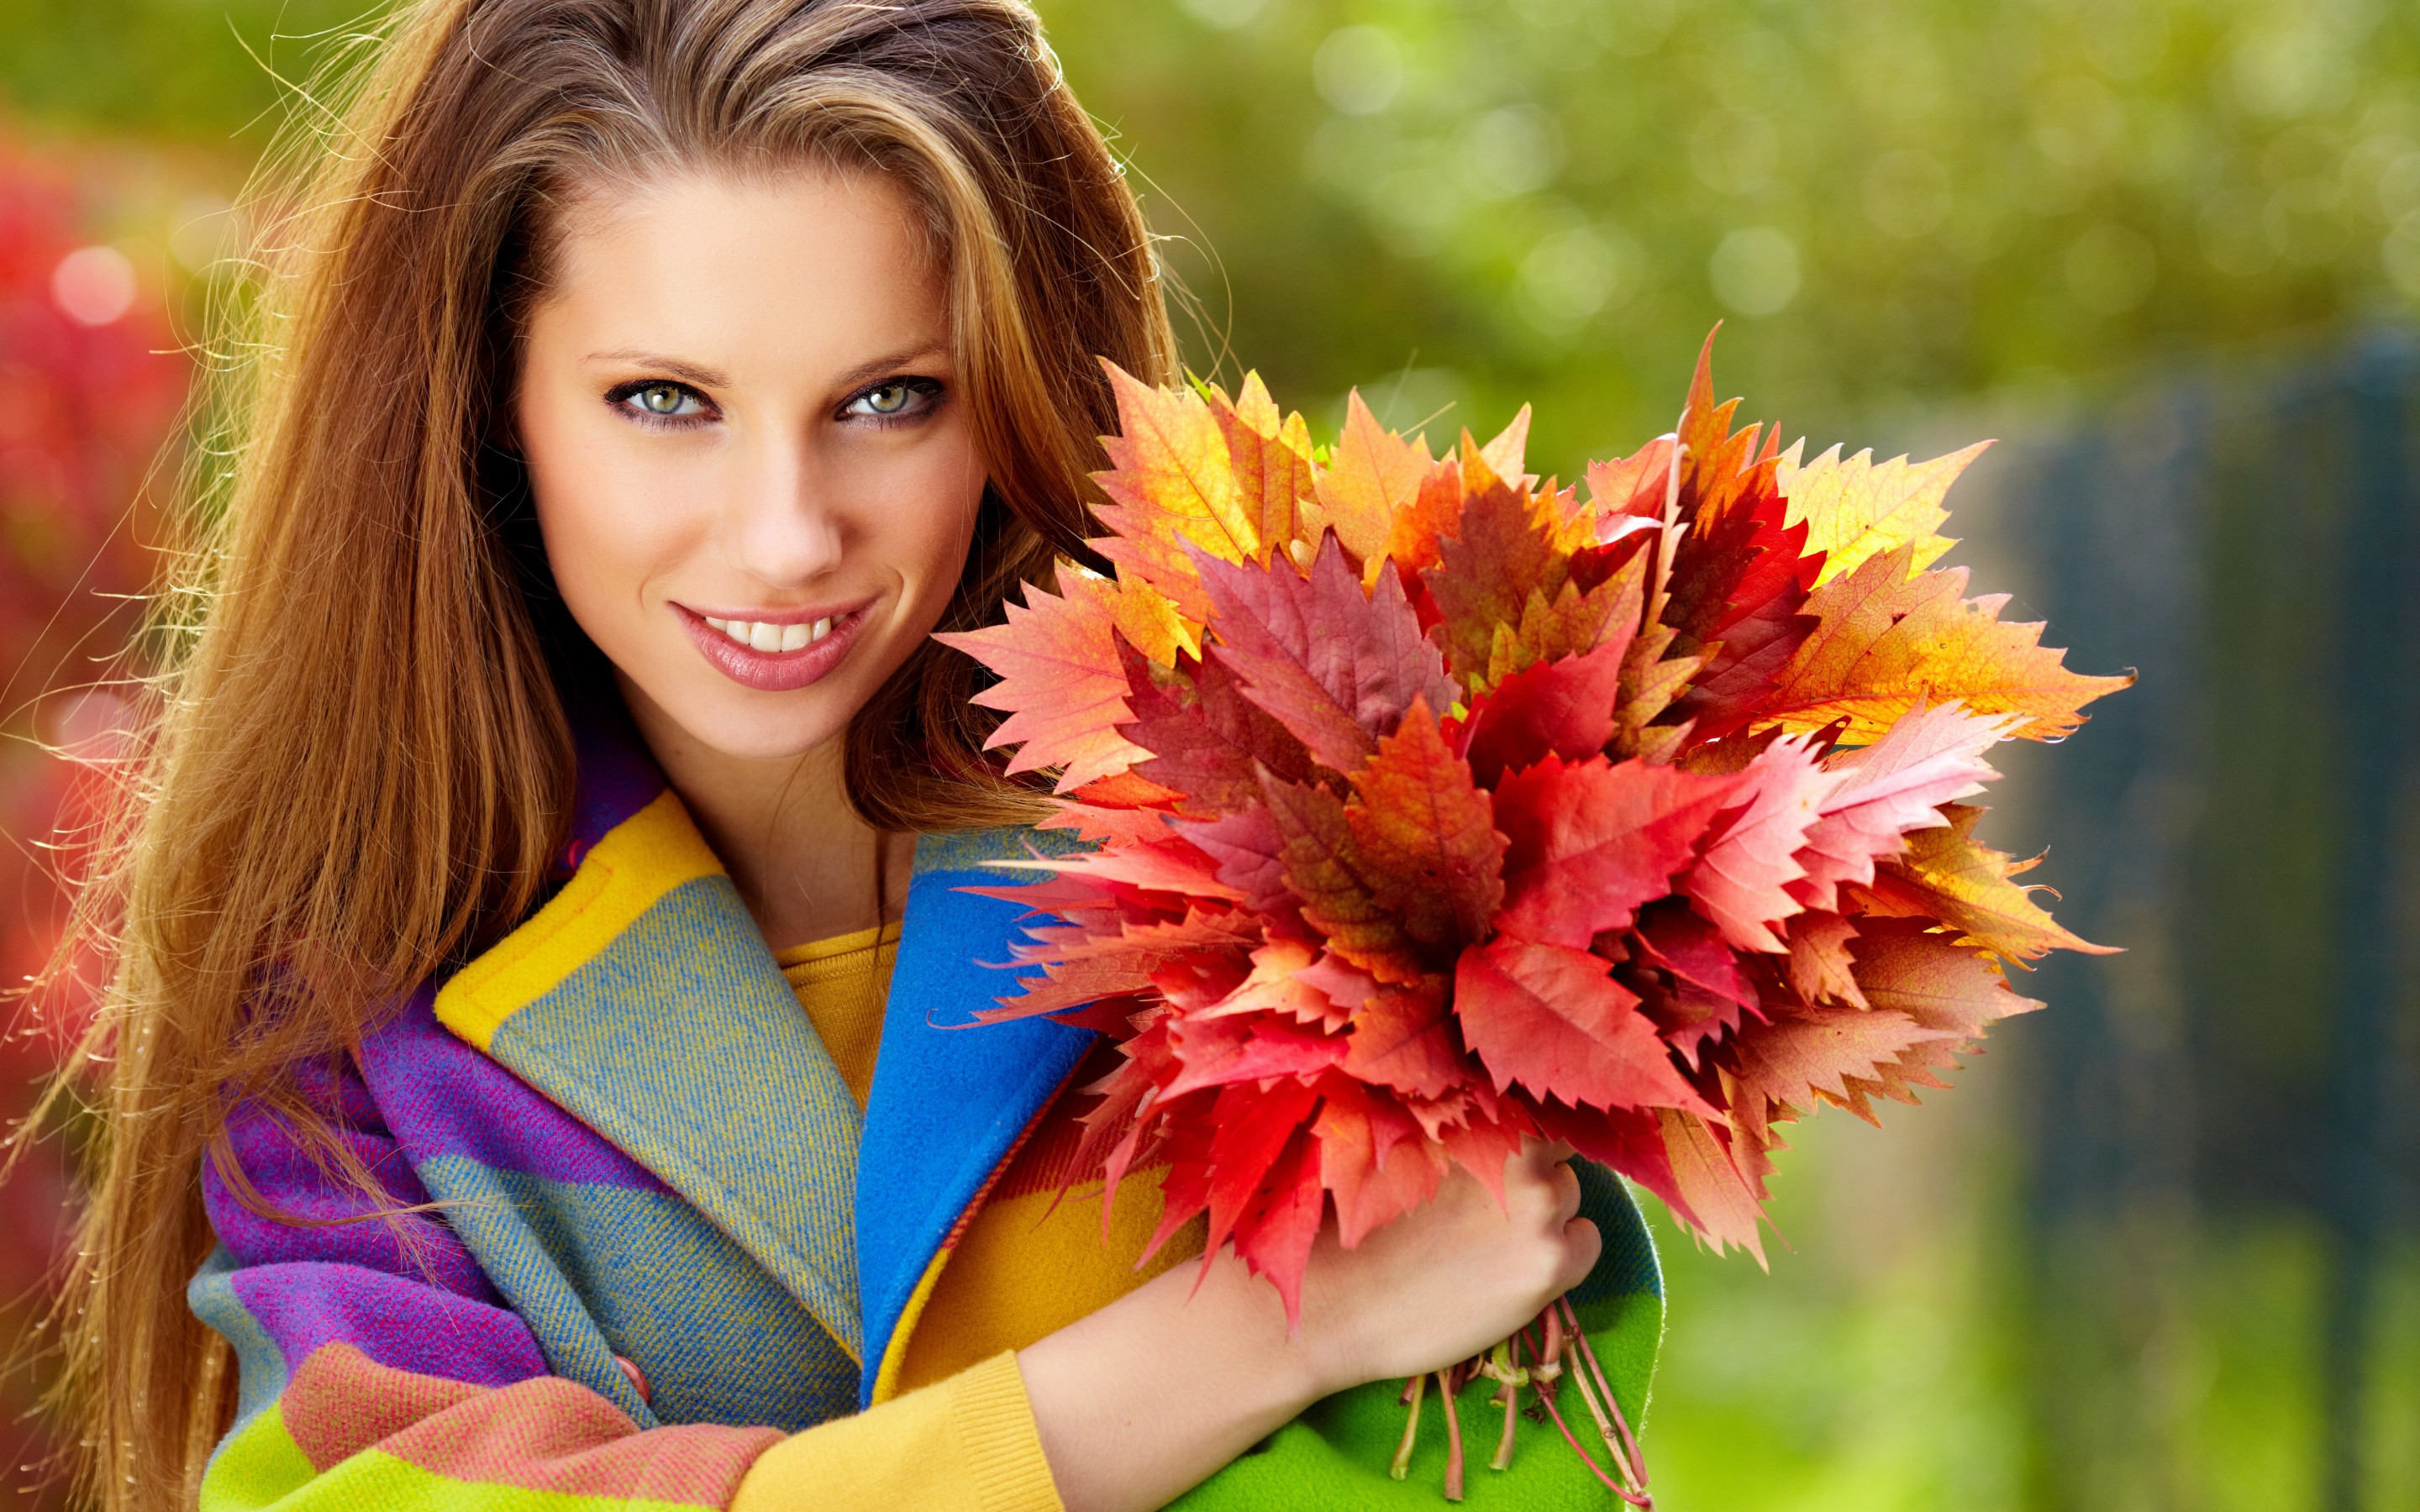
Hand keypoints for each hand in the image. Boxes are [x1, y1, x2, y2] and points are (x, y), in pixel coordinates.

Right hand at [1290, 1139, 1601, 1394]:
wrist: (1341, 1301)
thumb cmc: (1362, 1224)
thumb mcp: (1410, 1149)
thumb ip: (1463, 1129)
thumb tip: (1499, 1114)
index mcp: (1483, 1117)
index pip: (1543, 1101)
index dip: (1535, 1122)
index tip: (1522, 1142)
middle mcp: (1521, 1152)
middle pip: (1561, 1149)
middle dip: (1537, 1169)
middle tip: (1493, 1203)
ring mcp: (1542, 1206)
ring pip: (1571, 1195)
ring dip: (1546, 1212)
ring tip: (1490, 1240)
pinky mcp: (1553, 1262)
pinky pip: (1587, 1242)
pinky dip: (1564, 1252)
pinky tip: (1514, 1267)